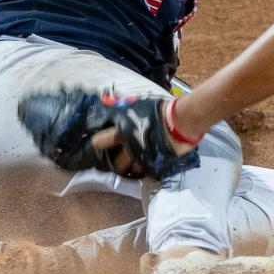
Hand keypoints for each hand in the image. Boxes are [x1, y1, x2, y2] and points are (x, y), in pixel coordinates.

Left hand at [21, 90, 198, 180]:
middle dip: (116, 163)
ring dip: (131, 168)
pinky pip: (144, 173)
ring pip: (129, 171)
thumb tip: (106, 100)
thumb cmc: (159, 110)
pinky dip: (145, 170)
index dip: (95, 146)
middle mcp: (128, 145)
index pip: (98, 142)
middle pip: (114, 164)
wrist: (182, 120)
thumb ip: (120, 106)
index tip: (90, 149)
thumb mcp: (136, 105)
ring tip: (136, 163)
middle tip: (119, 160)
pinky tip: (147, 165)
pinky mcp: (154, 165)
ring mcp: (141, 157)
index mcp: (121, 129)